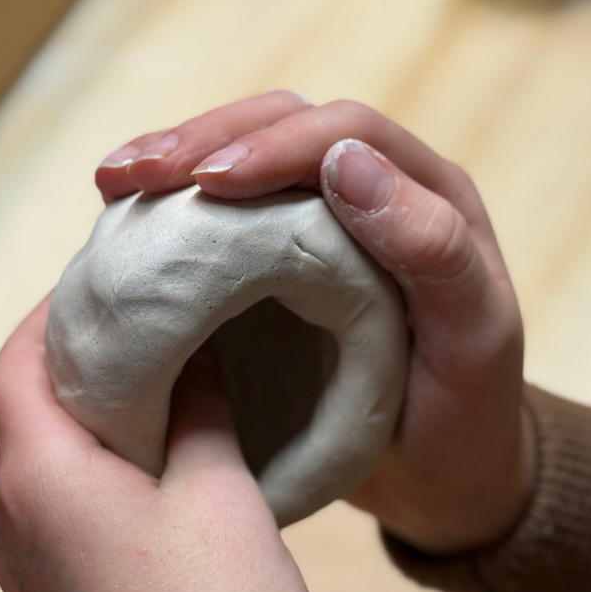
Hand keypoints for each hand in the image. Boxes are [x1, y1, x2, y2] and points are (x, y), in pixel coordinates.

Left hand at [0, 300, 325, 591]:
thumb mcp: (219, 493)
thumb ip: (198, 409)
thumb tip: (194, 354)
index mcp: (40, 480)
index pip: (17, 362)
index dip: (56, 309)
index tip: (106, 278)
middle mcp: (14, 519)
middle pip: (22, 404)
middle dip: (75, 353)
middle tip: (141, 317)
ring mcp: (28, 564)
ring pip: (40, 452)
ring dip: (86, 407)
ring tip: (152, 374)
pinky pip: (56, 498)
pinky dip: (91, 457)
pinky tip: (148, 453)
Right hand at [94, 92, 534, 555]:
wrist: (439, 465)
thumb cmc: (464, 411)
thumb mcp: (474, 340)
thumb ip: (432, 251)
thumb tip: (345, 162)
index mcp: (426, 196)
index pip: (344, 133)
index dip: (274, 146)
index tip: (211, 182)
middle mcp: (372, 189)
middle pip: (283, 126)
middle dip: (207, 140)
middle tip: (138, 172)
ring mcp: (321, 219)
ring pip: (245, 154)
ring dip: (178, 159)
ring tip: (115, 179)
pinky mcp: (279, 255)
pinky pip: (224, 210)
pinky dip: (175, 204)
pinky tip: (126, 211)